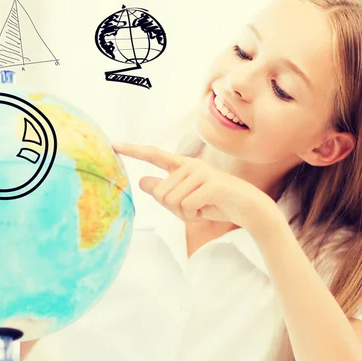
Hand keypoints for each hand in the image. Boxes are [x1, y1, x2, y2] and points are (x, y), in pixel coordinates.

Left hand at [112, 142, 274, 228]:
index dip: (133, 150)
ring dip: (185, 213)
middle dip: (173, 209)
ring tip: (202, 207)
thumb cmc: (215, 204)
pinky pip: (186, 206)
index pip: (154, 155)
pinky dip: (194, 215)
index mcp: (183, 166)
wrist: (247, 208)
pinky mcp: (210, 184)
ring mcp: (200, 173)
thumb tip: (141, 182)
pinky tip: (208, 209)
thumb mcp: (185, 200)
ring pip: (172, 200)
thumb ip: (164, 191)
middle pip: (161, 192)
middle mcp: (190, 165)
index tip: (114, 144)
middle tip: (193, 208)